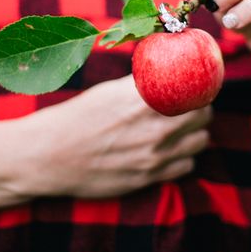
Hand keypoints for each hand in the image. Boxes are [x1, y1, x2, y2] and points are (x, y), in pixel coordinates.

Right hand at [25, 75, 211, 198]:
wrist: (47, 156)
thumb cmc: (76, 117)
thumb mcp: (110, 91)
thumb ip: (143, 85)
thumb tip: (167, 72)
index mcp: (144, 100)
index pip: (194, 88)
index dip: (200, 84)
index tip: (199, 81)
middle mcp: (154, 128)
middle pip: (203, 114)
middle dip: (200, 106)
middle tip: (191, 103)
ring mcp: (153, 157)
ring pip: (200, 141)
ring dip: (195, 132)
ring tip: (181, 126)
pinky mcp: (148, 179)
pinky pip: (186, 166)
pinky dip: (183, 156)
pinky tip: (170, 149)